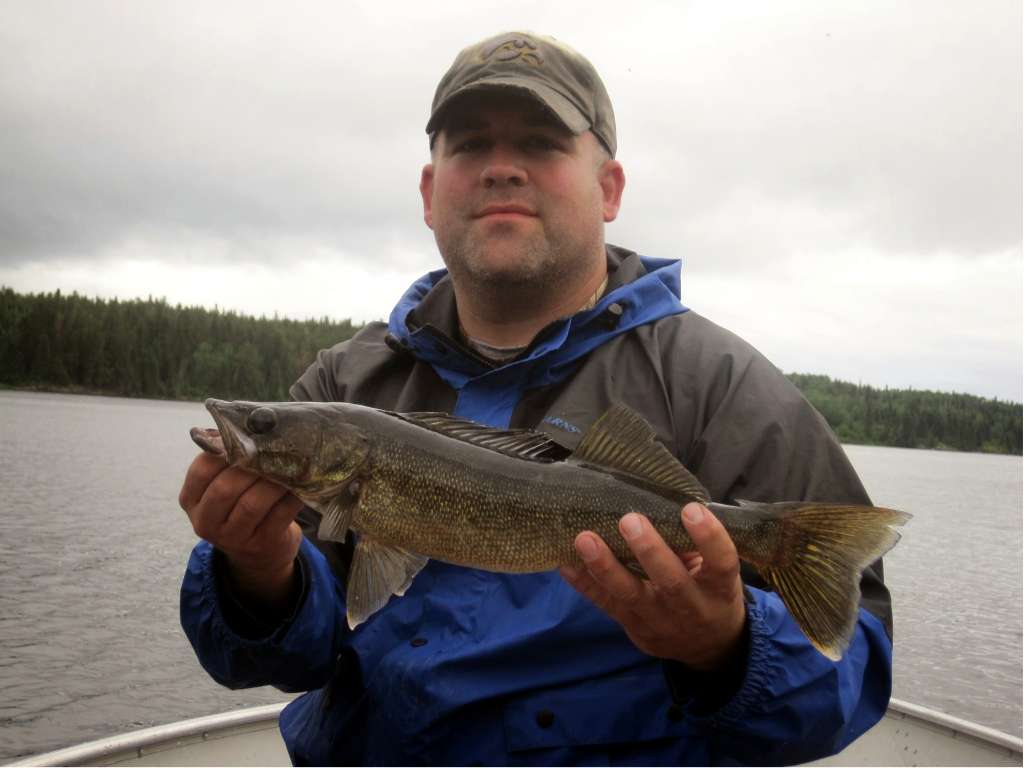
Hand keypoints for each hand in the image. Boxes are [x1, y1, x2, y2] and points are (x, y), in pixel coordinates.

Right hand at [179, 452, 304, 611]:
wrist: (258, 552)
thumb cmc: (239, 505)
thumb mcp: (222, 487)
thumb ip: (227, 461)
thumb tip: (250, 424)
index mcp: (191, 500)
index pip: (202, 469)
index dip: (225, 451)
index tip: (246, 440)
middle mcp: (206, 522)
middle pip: (225, 488)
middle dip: (251, 467)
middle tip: (272, 451)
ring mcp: (233, 537)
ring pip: (253, 503)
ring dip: (274, 481)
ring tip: (289, 466)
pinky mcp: (262, 544)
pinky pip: (279, 515)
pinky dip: (292, 496)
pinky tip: (300, 484)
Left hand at [560, 502, 745, 670]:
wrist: (708, 648)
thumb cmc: (710, 591)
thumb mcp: (717, 573)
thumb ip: (695, 547)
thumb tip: (660, 502)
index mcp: (720, 589)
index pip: (722, 563)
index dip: (709, 537)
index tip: (690, 509)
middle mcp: (692, 608)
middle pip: (671, 582)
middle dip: (649, 550)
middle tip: (629, 520)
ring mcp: (660, 622)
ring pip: (631, 595)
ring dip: (605, 566)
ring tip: (585, 539)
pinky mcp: (634, 628)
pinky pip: (606, 605)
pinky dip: (585, 584)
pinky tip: (566, 563)